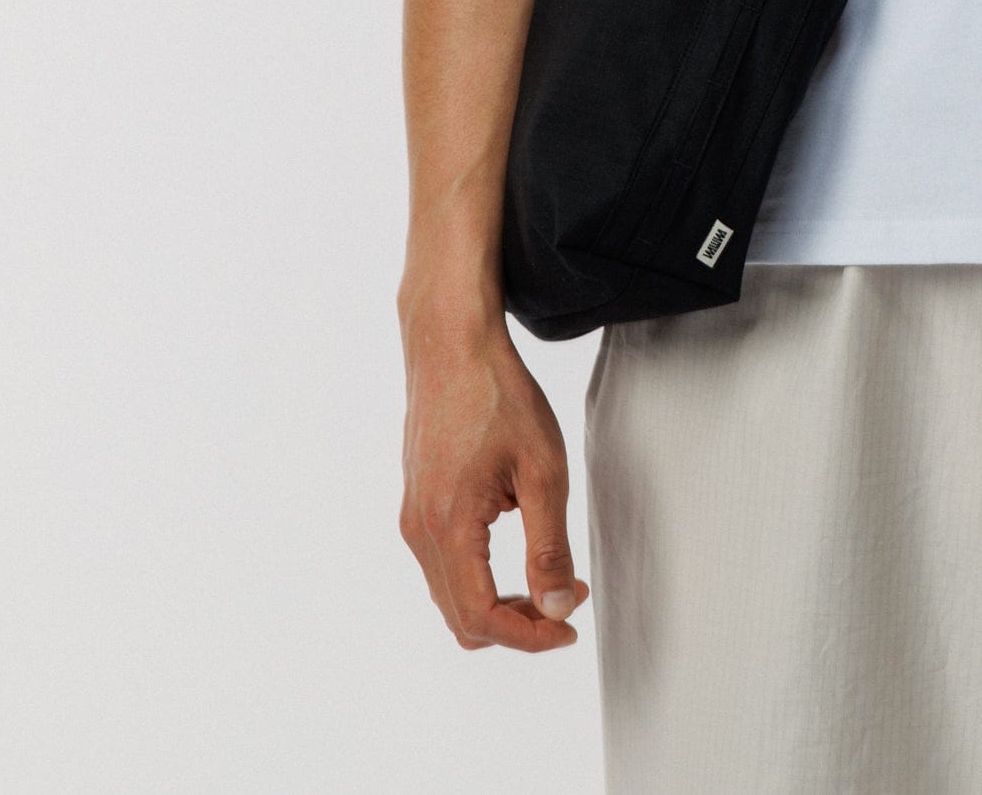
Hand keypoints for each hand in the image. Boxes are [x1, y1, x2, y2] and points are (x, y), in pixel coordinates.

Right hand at [399, 315, 589, 651]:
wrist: (451, 345)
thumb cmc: (498, 396)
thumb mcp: (541, 470)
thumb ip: (548, 546)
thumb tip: (558, 607)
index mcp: (448, 527)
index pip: (481, 618)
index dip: (528, 636)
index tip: (570, 627)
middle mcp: (418, 531)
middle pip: (461, 617)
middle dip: (517, 625)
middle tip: (567, 603)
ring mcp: (411, 518)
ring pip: (450, 595)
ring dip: (498, 603)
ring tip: (549, 577)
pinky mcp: (415, 503)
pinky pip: (443, 566)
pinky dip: (479, 577)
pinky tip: (517, 542)